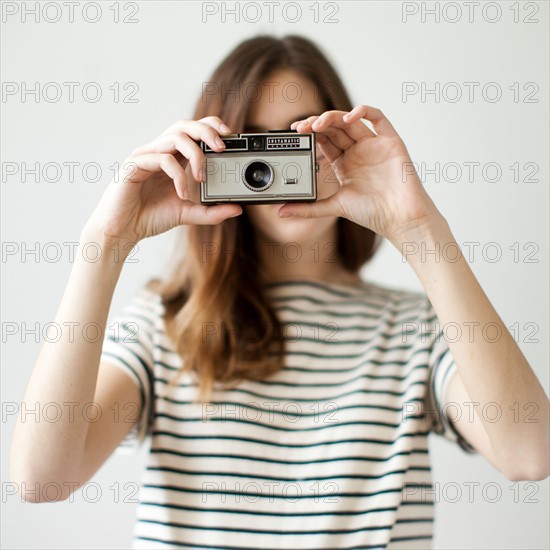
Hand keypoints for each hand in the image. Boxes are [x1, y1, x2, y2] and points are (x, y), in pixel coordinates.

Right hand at [83, 116, 241, 249]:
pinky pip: (162, 159)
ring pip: (175, 137)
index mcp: (172, 158)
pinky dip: (178, 176)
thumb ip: (211, 212)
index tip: (231, 138)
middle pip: (185, 125)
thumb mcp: (188, 214)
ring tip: (201, 178)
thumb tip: (237, 209)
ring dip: (195, 154)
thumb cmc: (150, 217)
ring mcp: (146, 156)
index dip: (211, 127)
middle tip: (222, 147)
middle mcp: (159, 152)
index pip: (193, 131)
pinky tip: (181, 194)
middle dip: (207, 131)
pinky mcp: (135, 165)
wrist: (121, 231)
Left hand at [278, 105, 442, 243]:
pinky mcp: (390, 141)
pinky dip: (364, 111)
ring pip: (351, 121)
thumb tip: (281, 211)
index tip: (295, 131)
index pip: (324, 140)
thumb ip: (308, 209)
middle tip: (302, 127)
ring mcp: (374, 145)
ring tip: (318, 123)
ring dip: (333, 117)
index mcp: (344, 163)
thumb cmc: (372, 213)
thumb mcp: (334, 207)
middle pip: (335, 128)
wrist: (399, 219)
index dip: (310, 133)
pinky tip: (349, 117)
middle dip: (317, 124)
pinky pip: (378, 118)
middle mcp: (358, 151)